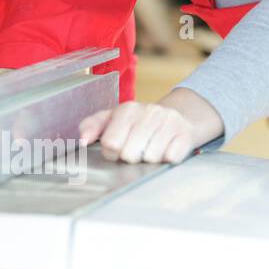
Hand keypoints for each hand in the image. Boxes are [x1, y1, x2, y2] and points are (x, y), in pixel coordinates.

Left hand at [78, 88, 224, 163]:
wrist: (175, 117)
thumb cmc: (137, 122)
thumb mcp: (112, 119)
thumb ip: (91, 126)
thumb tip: (83, 141)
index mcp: (127, 109)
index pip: (111, 143)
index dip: (111, 152)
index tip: (115, 150)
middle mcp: (148, 112)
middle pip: (130, 154)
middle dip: (130, 157)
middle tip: (135, 150)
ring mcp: (169, 122)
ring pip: (150, 157)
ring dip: (148, 159)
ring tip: (150, 148)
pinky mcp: (185, 134)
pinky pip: (171, 158)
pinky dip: (166, 159)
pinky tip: (165, 150)